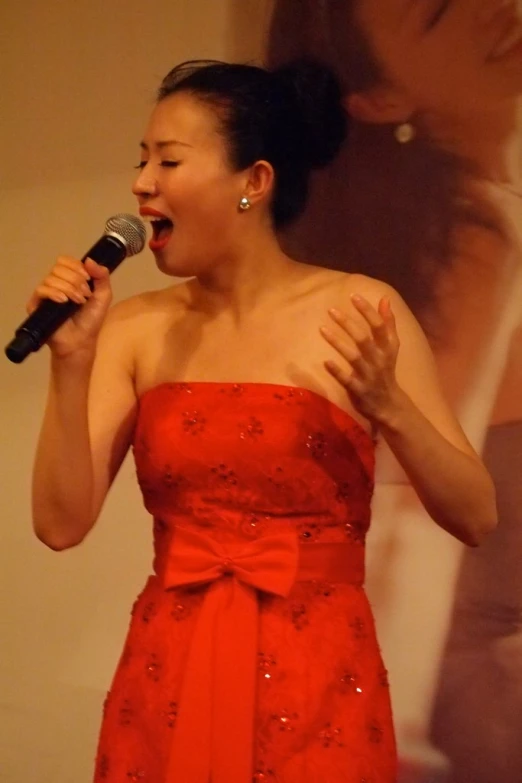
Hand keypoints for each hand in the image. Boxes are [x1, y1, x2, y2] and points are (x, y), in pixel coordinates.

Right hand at [26, 256, 112, 356]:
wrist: (81, 341)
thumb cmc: (91, 320)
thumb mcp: (103, 296)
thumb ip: (102, 276)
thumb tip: (89, 259)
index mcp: (68, 279)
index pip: (65, 261)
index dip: (76, 266)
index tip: (88, 279)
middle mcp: (55, 284)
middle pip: (58, 267)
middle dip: (76, 280)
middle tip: (85, 295)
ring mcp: (44, 294)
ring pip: (51, 278)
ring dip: (69, 289)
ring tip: (79, 302)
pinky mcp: (35, 305)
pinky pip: (41, 290)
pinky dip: (54, 293)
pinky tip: (64, 302)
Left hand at [320, 294, 401, 423]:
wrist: (389, 405)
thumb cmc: (386, 370)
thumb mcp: (391, 347)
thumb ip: (388, 323)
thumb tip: (385, 299)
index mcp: (388, 348)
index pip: (379, 326)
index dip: (367, 311)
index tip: (353, 296)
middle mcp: (379, 360)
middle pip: (363, 339)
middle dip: (348, 324)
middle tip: (331, 310)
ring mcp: (368, 376)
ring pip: (353, 357)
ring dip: (337, 342)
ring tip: (321, 329)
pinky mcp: (359, 390)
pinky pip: (347, 380)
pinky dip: (337, 371)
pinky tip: (325, 361)